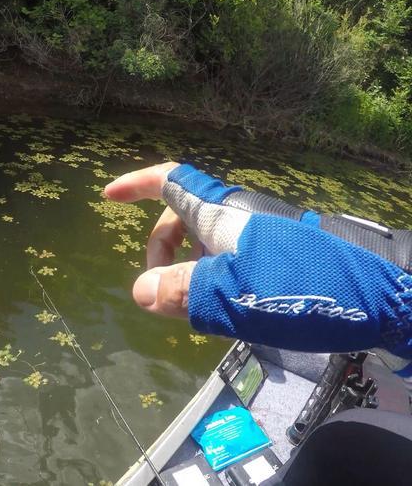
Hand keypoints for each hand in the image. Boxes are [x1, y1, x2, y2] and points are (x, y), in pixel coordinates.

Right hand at [105, 162, 411, 356]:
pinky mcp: (280, 254)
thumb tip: (140, 292)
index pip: (169, 182)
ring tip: (201, 310)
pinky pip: (229, 258)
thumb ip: (182, 291)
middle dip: (161, 249)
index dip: (135, 185)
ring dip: (189, 270)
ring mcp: (260, 234)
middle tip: (163, 292)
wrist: (384, 294)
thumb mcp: (234, 295)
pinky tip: (232, 309)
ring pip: (205, 242)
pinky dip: (214, 278)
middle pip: (181, 216)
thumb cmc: (302, 288)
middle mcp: (237, 216)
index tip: (107, 196)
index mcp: (219, 214)